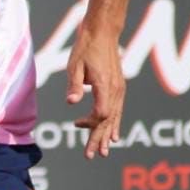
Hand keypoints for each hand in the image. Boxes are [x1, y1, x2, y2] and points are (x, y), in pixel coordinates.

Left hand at [66, 26, 125, 158]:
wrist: (102, 34)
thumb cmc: (85, 48)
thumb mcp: (74, 65)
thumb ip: (73, 85)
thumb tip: (70, 102)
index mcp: (105, 86)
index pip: (101, 113)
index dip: (90, 123)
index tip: (75, 124)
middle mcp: (116, 90)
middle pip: (109, 120)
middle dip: (99, 138)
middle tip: (91, 156)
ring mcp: (119, 89)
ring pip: (115, 117)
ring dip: (107, 135)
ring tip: (103, 152)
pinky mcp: (118, 88)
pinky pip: (118, 110)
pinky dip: (114, 124)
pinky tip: (113, 135)